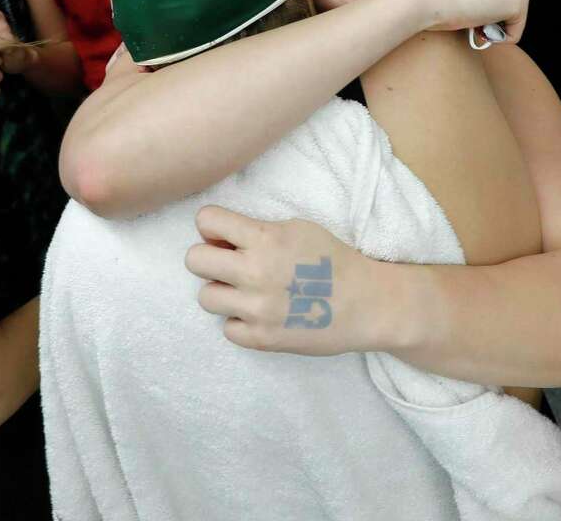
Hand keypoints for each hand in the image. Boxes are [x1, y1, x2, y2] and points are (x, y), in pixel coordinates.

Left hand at [185, 206, 380, 354]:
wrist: (366, 304)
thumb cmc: (333, 260)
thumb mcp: (297, 228)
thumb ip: (257, 230)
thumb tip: (218, 239)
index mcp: (265, 238)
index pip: (206, 220)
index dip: (212, 225)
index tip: (225, 235)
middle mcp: (254, 273)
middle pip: (194, 260)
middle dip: (209, 257)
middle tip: (230, 264)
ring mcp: (256, 309)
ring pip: (205, 297)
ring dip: (223, 291)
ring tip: (246, 291)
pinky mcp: (261, 339)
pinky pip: (227, 329)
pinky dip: (240, 321)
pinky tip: (261, 314)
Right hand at [407, 0, 527, 41]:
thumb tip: (478, 9)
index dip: (483, 7)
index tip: (466, 11)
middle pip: (508, 2)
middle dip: (494, 16)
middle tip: (470, 19)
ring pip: (514, 17)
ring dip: (496, 26)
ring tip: (474, 23)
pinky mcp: (518, 1)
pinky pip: (515, 33)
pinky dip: (500, 39)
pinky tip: (480, 30)